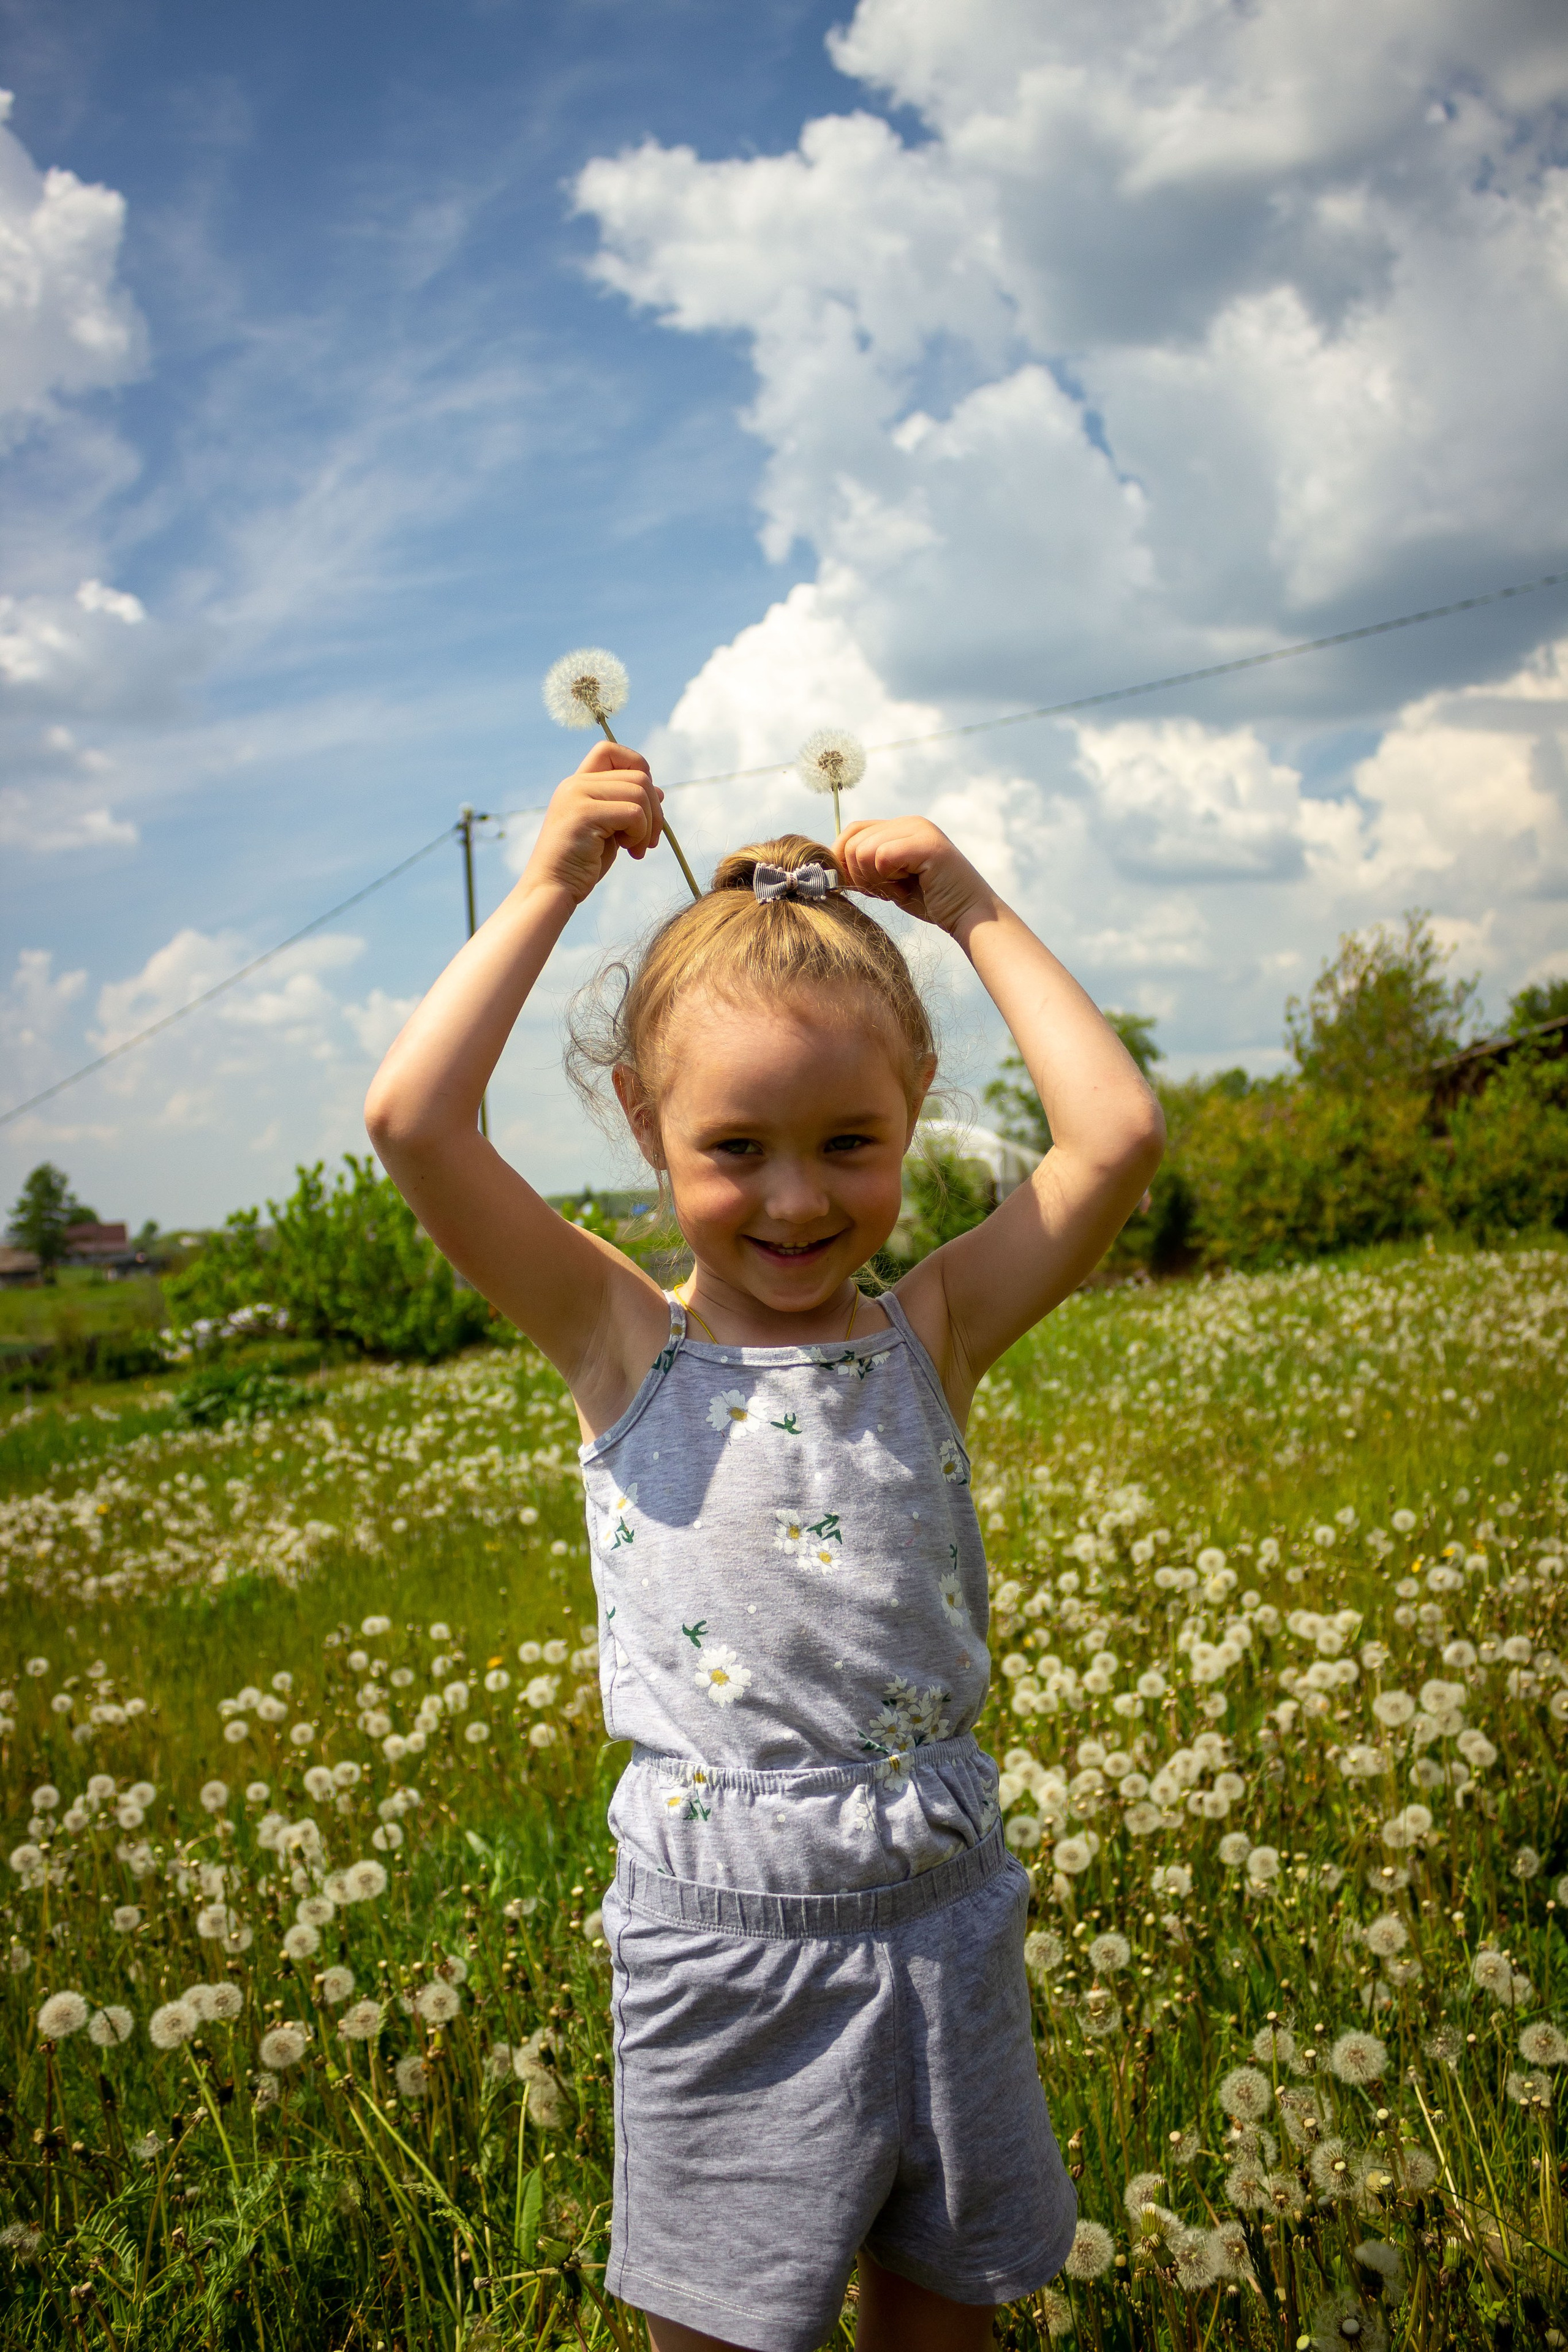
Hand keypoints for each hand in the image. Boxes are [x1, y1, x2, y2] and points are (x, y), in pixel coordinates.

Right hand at [523, 741, 661, 904]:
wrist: (552, 890)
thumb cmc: (580, 865)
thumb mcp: (609, 830)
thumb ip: (627, 806)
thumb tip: (659, 791)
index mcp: (578, 783)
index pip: (612, 751)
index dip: (637, 768)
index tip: (642, 805)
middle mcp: (575, 783)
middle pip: (638, 775)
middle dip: (655, 810)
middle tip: (649, 841)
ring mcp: (577, 795)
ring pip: (640, 792)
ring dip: (648, 825)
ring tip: (636, 849)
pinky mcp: (583, 814)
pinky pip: (633, 813)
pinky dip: (640, 834)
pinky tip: (629, 852)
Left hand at [834, 817, 994, 934]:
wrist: (969, 916)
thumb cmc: (932, 902)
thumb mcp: (890, 881)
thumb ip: (867, 866)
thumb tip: (830, 866)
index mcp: (901, 827)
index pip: (852, 831)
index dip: (843, 859)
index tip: (859, 886)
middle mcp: (910, 822)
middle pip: (853, 840)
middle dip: (857, 874)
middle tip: (883, 891)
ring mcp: (920, 830)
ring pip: (863, 849)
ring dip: (873, 879)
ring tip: (896, 890)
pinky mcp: (927, 844)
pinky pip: (882, 856)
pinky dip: (885, 880)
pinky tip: (903, 890)